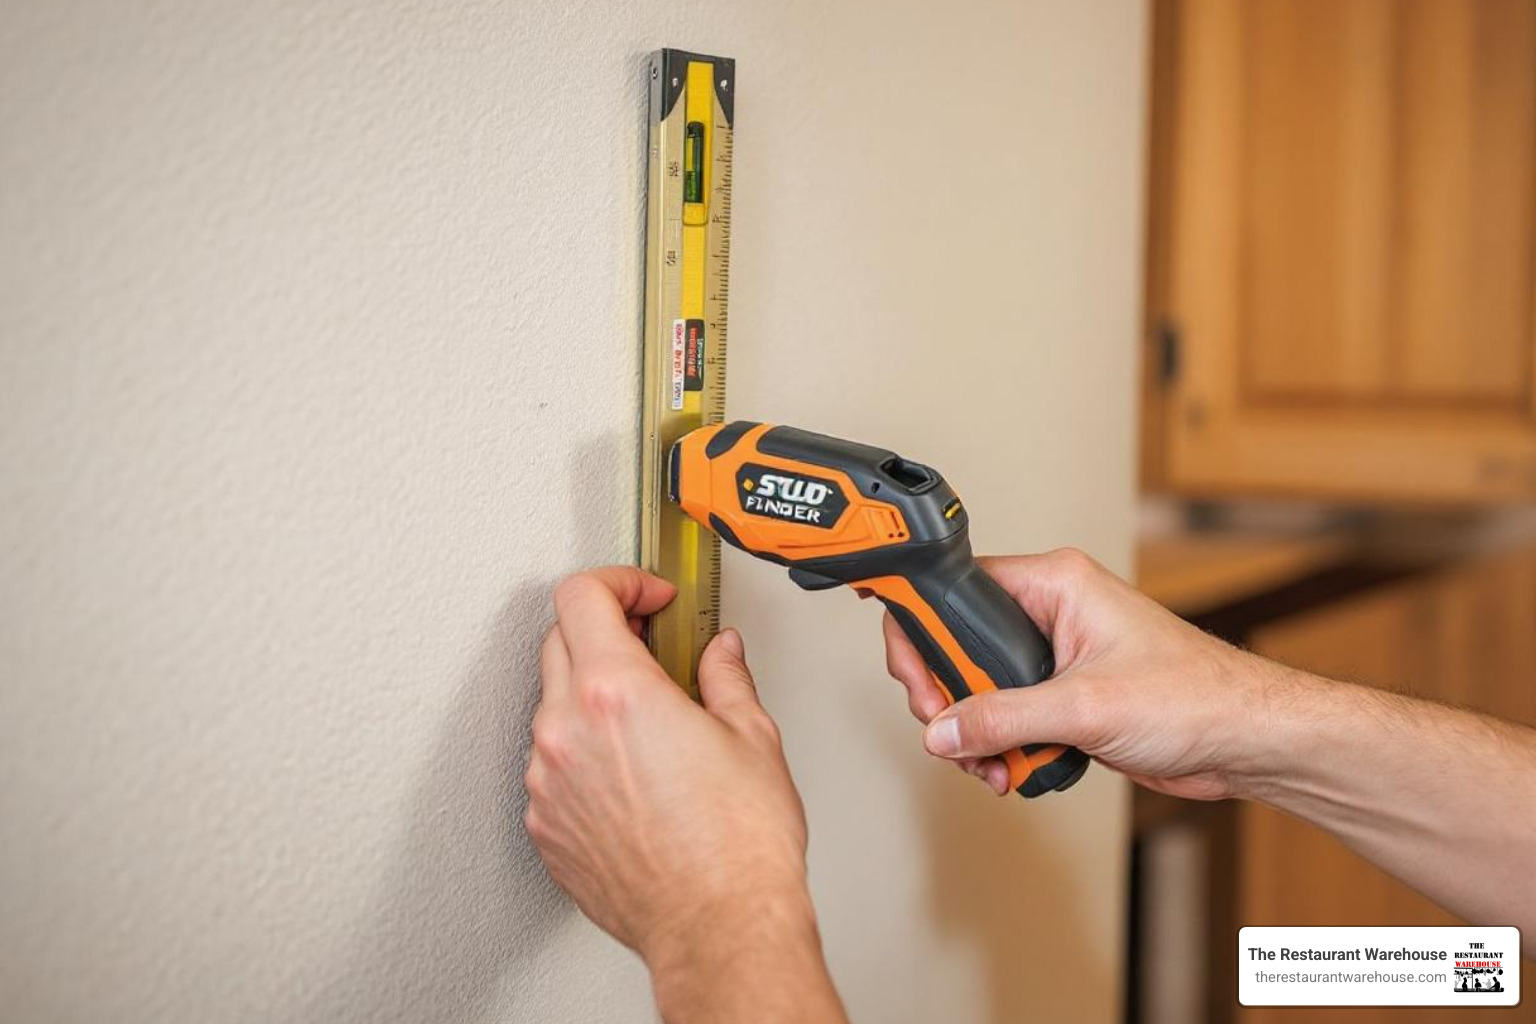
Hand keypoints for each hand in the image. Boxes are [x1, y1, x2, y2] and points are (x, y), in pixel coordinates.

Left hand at [525, 567, 810, 964]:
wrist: (719, 928)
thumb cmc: (739, 846)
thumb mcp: (751, 735)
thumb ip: (725, 677)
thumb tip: (719, 653)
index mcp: (615, 693)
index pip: (581, 595)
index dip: (619, 582)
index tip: (650, 598)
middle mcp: (566, 731)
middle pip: (559, 640)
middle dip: (604, 629)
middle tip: (650, 644)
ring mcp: (547, 781)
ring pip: (551, 705)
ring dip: (590, 693)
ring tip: (647, 717)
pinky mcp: (545, 825)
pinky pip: (551, 764)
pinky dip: (582, 751)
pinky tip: (632, 771)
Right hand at [882, 548, 1298, 799]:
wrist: (1245, 741)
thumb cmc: (1197, 696)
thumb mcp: (1086, 707)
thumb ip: (1004, 718)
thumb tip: (945, 729)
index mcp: (1054, 585)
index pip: (957, 592)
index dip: (923, 633)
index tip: (914, 678)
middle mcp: (1050, 614)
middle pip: (960, 649)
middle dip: (951, 701)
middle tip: (950, 734)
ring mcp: (1055, 658)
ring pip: (980, 691)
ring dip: (976, 735)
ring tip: (988, 765)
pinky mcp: (1065, 698)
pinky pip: (1008, 719)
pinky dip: (1002, 749)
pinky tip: (1012, 771)